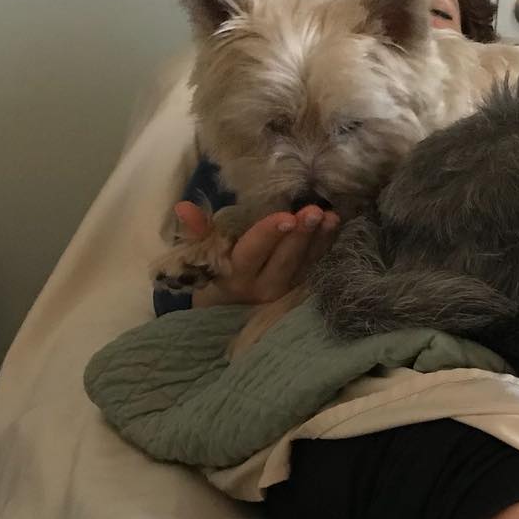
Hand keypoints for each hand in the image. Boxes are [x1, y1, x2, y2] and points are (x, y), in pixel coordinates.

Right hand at [173, 201, 338, 307]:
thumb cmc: (215, 273)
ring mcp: (286, 290)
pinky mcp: (301, 289)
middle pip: (285, 259)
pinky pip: (317, 265)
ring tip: (330, 217)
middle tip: (314, 211)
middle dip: (300, 234)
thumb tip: (183, 207)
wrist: (229, 311)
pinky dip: (327, 246)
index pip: (253, 252)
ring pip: (305, 263)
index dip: (269, 234)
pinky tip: (335, 226)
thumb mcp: (202, 255)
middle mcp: (263, 286)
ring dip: (319, 239)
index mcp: (236, 275)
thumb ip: (199, 231)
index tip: (286, 216)